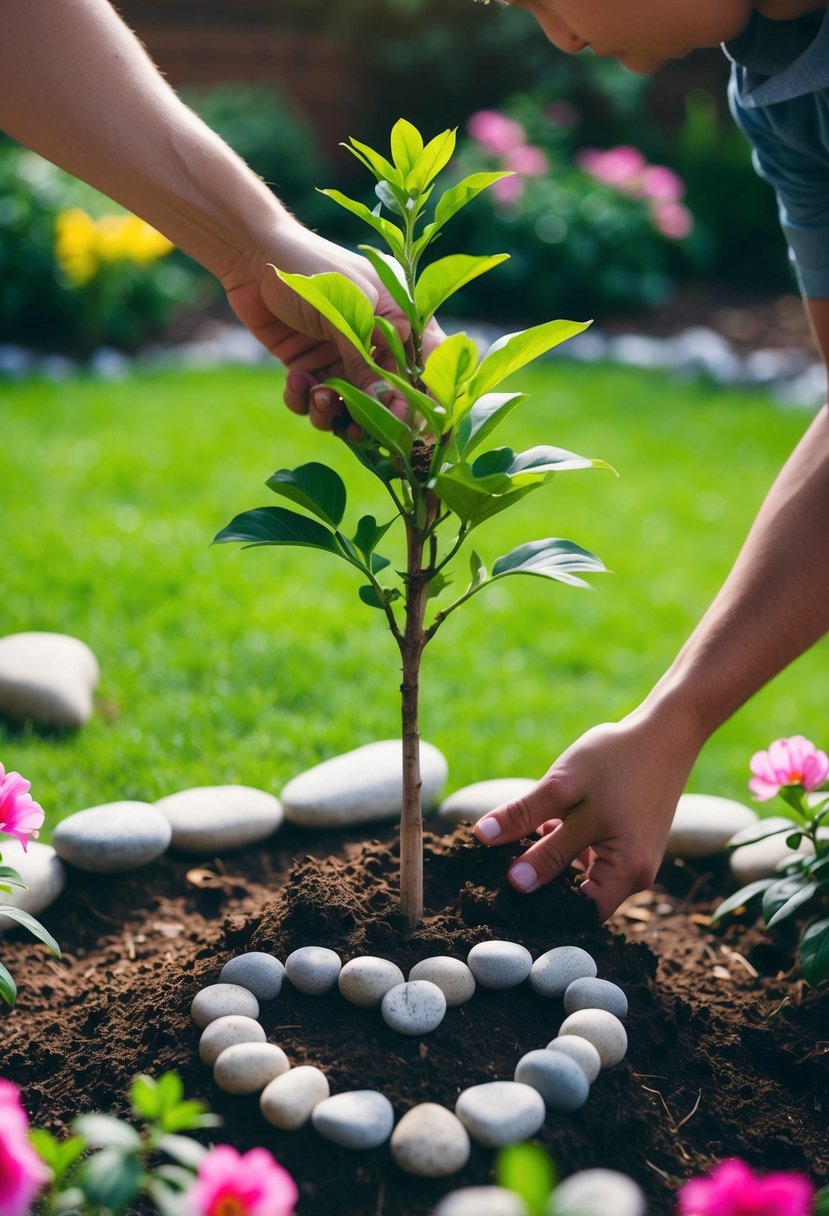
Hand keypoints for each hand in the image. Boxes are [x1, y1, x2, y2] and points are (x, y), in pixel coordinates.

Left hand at [223, 222, 443, 434]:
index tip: (401, 425)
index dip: (413, 402)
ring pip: (345, 408)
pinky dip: (303, 400)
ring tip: (317, 395)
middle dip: (367, 418)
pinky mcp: (308, 367)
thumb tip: (384, 403)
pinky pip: (311, 401)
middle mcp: (373, 345)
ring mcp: (340, 358)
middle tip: (352, 427)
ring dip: (331, 412)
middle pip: (382, 399)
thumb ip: (364, 359)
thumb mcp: (347, 311)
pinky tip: (295, 379)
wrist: (252, 254)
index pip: (419, 371)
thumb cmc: (310, 268)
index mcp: (398, 323)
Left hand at [473, 713, 698, 920]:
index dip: (539, 906)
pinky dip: (567, 847)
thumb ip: (523, 817)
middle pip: (578, 897)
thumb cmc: (618, 758)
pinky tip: (544, 827)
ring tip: (517, 843)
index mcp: (624, 870)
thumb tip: (483, 840)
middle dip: (541, 883)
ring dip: (552, 862)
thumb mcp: (562, 786)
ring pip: (582, 876)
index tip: (502, 890)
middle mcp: (635, 875)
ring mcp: (635, 860)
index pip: (576, 913)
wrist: (664, 731)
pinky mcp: (631, 844)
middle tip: (500, 867)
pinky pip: (593, 859)